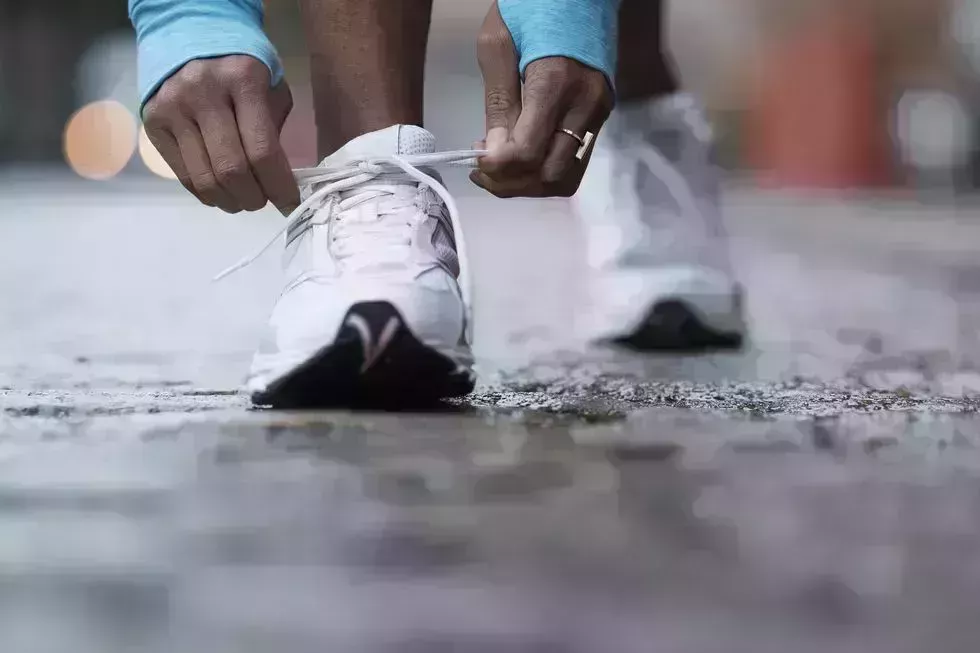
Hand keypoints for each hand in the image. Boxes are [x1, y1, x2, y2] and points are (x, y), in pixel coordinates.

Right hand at [142, 55, 298, 213]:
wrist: (190, 37)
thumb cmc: (242, 68)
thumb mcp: (270, 88)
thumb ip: (274, 130)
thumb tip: (277, 181)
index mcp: (242, 80)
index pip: (262, 150)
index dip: (279, 186)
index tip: (290, 204)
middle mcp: (202, 93)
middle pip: (231, 169)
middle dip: (253, 198)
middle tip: (263, 202)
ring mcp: (173, 108)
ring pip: (204, 178)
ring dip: (229, 201)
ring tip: (242, 201)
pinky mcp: (153, 123)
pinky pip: (183, 174)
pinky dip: (205, 193)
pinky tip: (220, 192)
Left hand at [471, 2, 613, 197]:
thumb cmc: (532, 6)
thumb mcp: (498, 44)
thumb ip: (497, 102)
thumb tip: (493, 151)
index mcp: (555, 83)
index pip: (527, 151)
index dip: (497, 167)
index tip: (476, 160)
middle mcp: (583, 105)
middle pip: (549, 175)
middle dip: (512, 183)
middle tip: (484, 170)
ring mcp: (597, 113)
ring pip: (567, 177)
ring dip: (530, 184)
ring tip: (502, 169)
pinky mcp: (601, 115)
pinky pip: (574, 161)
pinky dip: (546, 170)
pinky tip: (523, 157)